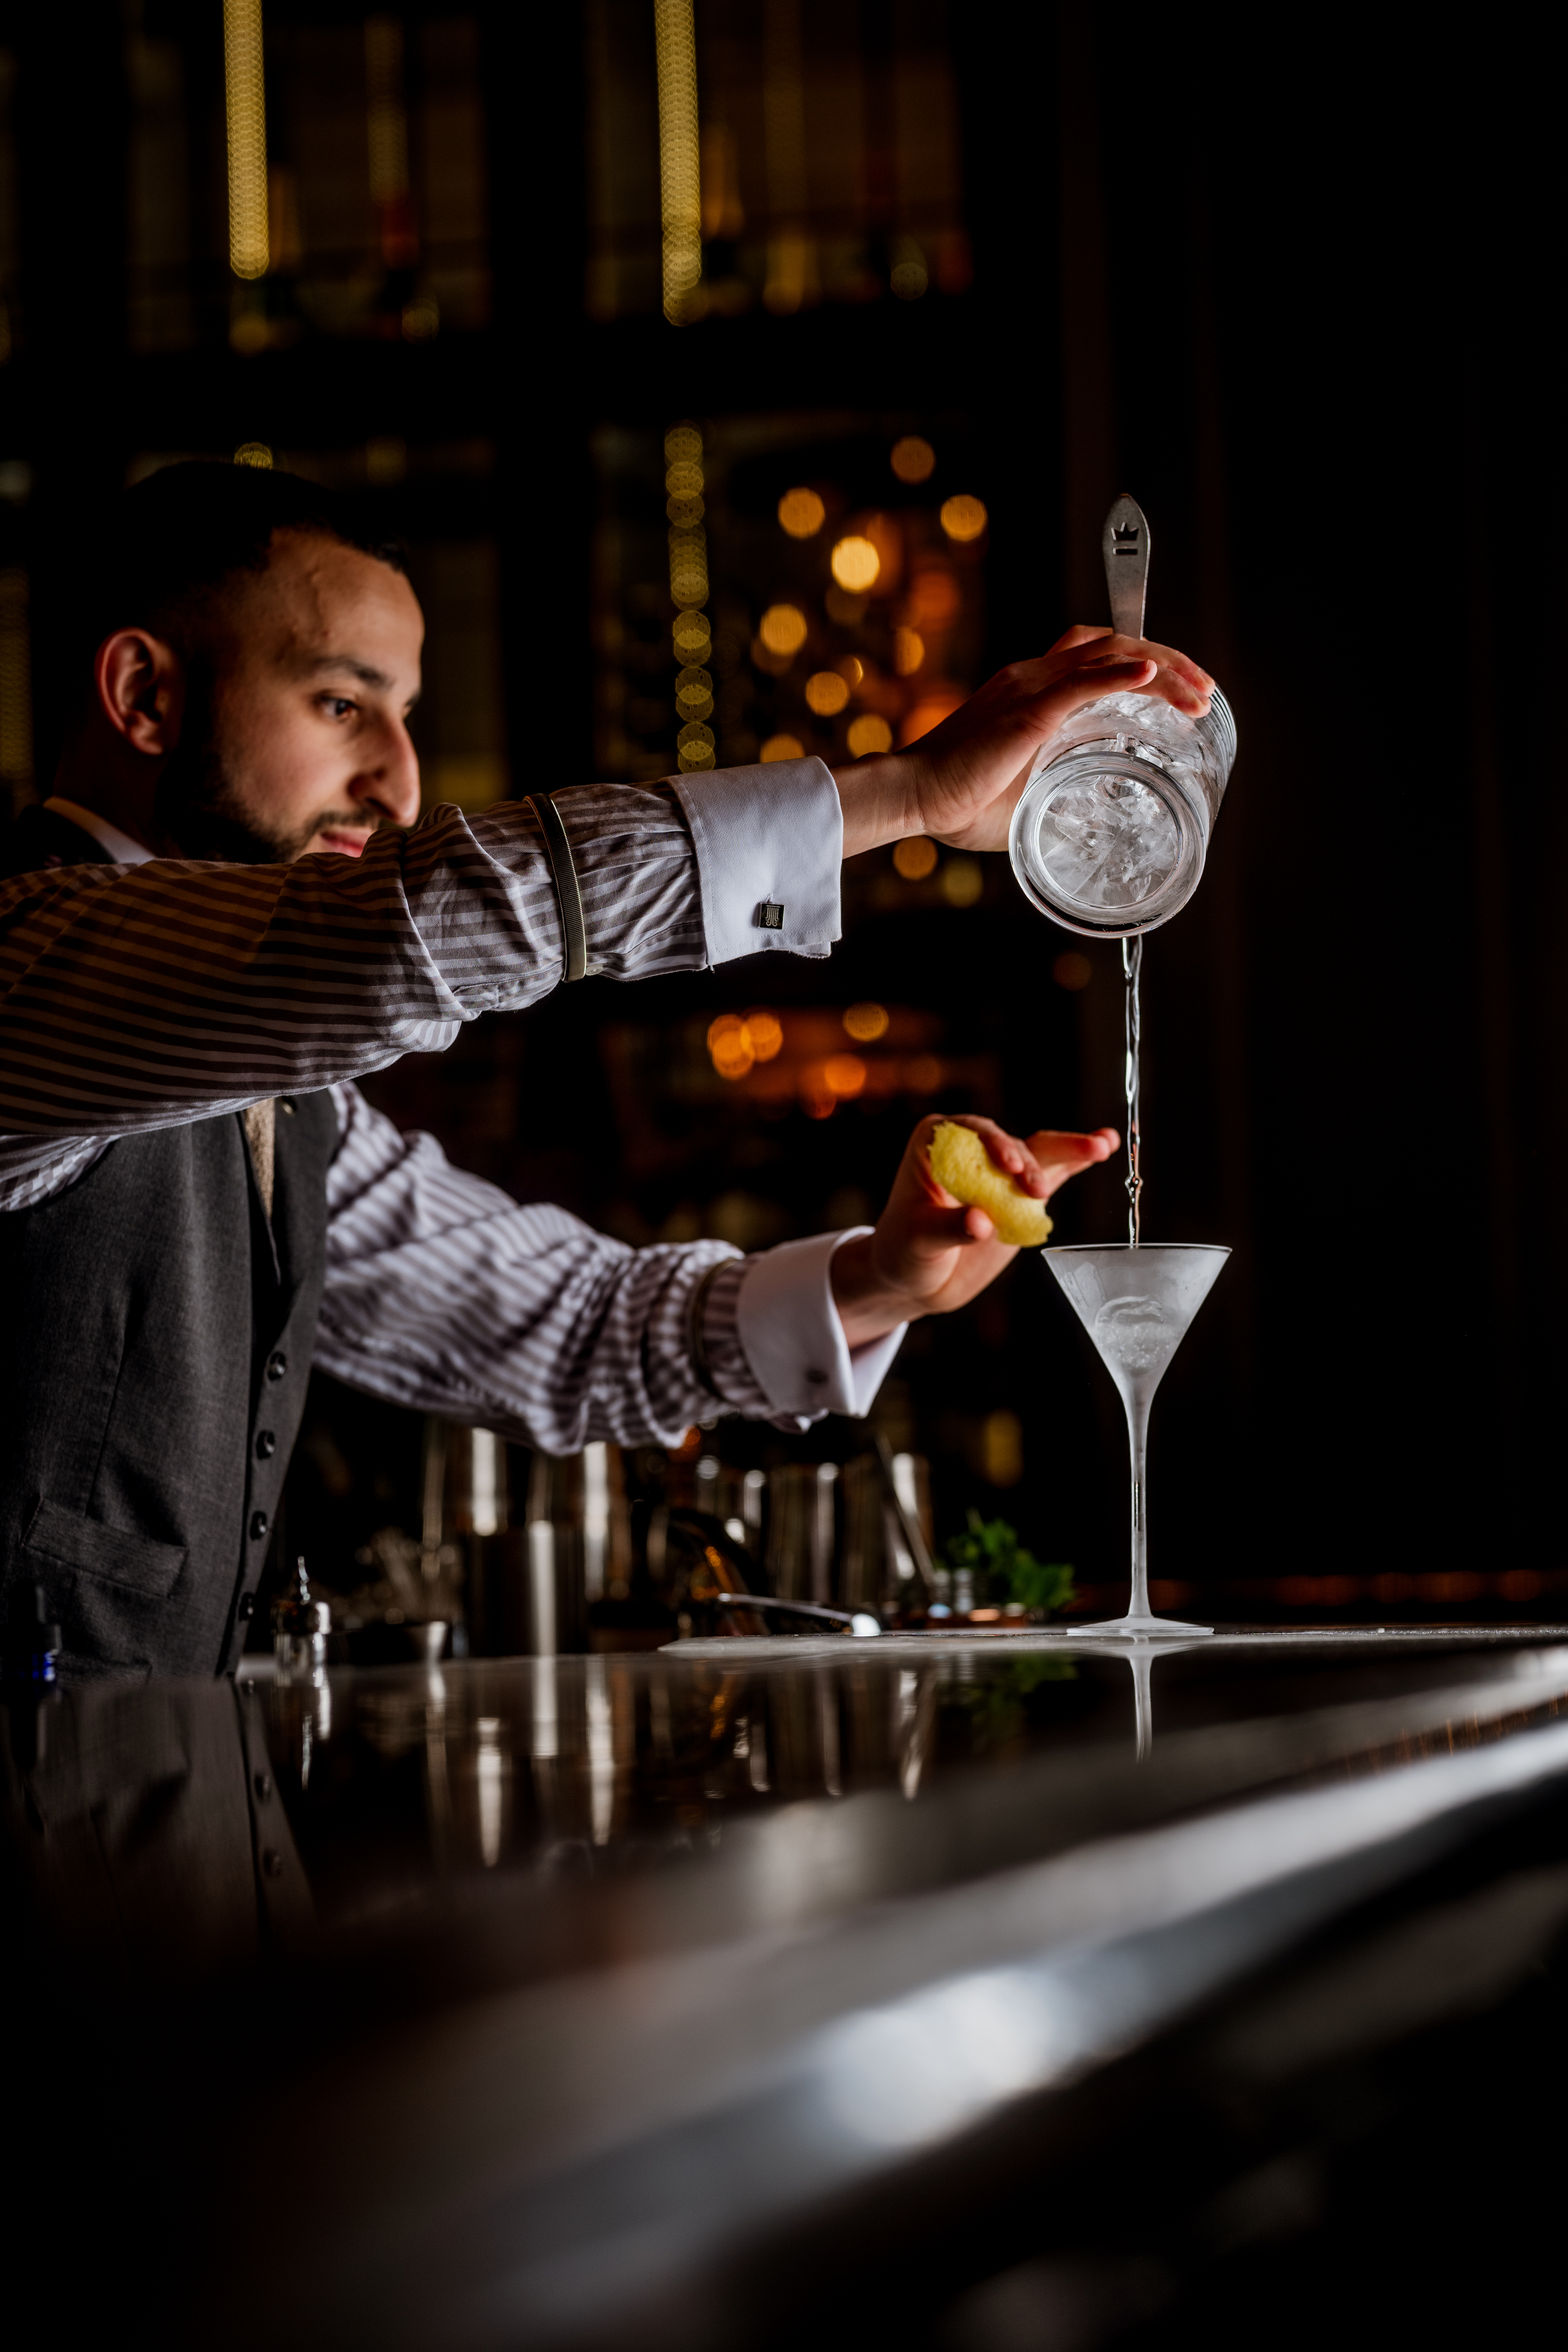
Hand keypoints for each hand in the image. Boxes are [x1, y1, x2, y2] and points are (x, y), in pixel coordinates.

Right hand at [831, 627, 1212, 857]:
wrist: (913, 796)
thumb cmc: (957, 801)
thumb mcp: (1022, 792)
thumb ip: (1054, 788)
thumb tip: (1086, 816)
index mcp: (1029, 691)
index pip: (1096, 654)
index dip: (1144, 661)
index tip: (1180, 691)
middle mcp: (1032, 677)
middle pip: (1114, 643)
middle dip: (1170, 661)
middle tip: (1205, 691)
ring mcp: (1029, 688)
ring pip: (1109, 655)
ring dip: (1163, 669)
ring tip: (1198, 694)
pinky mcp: (1026, 710)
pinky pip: (1082, 681)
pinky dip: (1123, 674)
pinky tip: (1153, 674)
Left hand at [831, 1112, 1119, 1347]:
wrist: (918, 1280)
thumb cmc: (905, 1252)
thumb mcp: (918, 1241)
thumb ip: (948, 1228)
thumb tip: (981, 1223)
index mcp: (937, 1144)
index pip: (972, 1132)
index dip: (994, 1143)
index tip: (1009, 1166)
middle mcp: (972, 1149)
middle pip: (1012, 1144)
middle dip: (1030, 1163)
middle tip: (1033, 1191)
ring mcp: (1001, 1171)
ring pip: (1040, 1154)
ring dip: (1071, 1148)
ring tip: (1100, 1146)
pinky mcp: (1021, 1193)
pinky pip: (1054, 1173)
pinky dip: (1077, 1160)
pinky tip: (1104, 1145)